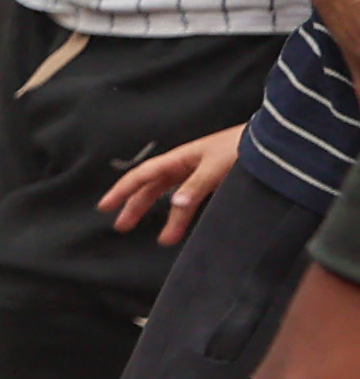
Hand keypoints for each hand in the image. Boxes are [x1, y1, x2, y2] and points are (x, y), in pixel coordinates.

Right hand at [102, 126, 242, 244]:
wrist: (272, 140)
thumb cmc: (244, 145)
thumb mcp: (217, 165)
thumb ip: (196, 185)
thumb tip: (175, 204)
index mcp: (179, 158)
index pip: (142, 176)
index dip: (121, 191)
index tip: (105, 206)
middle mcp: (184, 165)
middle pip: (151, 187)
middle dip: (135, 206)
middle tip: (122, 225)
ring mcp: (197, 172)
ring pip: (172, 196)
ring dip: (166, 217)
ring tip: (164, 238)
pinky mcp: (212, 179)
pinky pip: (190, 198)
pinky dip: (184, 213)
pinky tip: (184, 223)